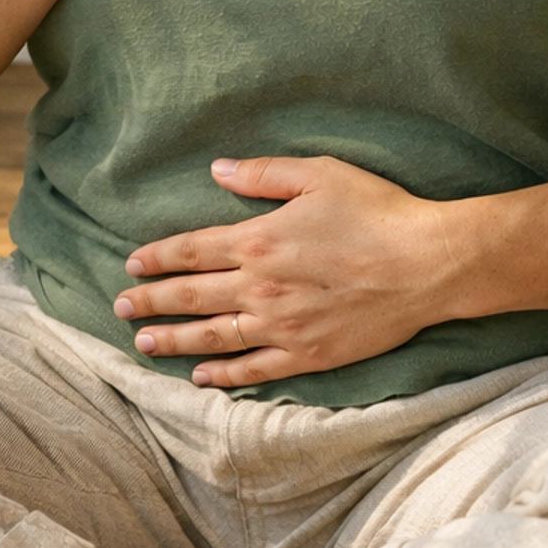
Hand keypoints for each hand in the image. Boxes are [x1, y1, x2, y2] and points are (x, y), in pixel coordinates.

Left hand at [112, 155, 452, 387]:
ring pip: (212, 337)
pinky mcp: (308, 356)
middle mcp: (260, 287)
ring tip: (144, 344)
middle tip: (120, 309)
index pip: (191, 251)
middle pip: (191, 297)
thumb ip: (263, 174)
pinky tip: (200, 377)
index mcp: (258, 240)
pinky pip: (254, 370)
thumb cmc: (377, 212)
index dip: (157, 258)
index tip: (130, 265)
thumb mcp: (319, 174)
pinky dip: (222, 375)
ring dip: (173, 341)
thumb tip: (217, 169)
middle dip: (150, 303)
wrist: (426, 265)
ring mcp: (282, 327)